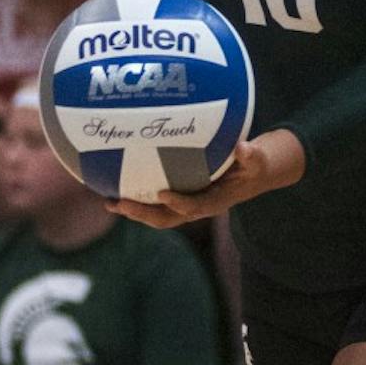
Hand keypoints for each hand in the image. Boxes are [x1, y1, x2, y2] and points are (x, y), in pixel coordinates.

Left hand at [106, 130, 305, 228]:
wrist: (252, 175)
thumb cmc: (254, 164)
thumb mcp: (257, 159)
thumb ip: (250, 155)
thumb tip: (242, 147)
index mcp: (216, 201)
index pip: (196, 206)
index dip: (179, 203)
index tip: (161, 194)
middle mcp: (197, 207)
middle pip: (167, 218)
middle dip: (142, 213)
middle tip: (119, 203)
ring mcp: (186, 205)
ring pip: (156, 214)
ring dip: (133, 211)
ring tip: (108, 202)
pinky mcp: (179, 198)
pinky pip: (155, 203)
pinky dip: (136, 198)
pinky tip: (116, 186)